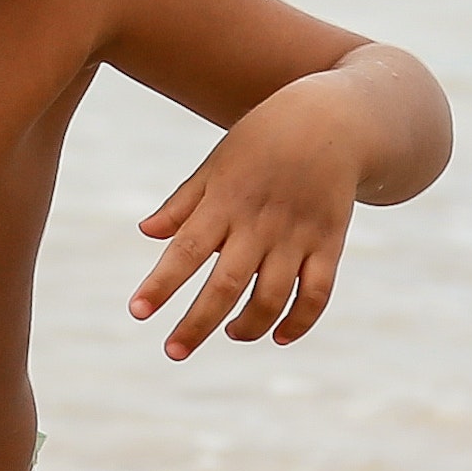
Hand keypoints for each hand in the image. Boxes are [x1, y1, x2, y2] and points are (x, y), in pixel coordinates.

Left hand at [128, 78, 363, 358]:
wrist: (333, 118)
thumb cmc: (264, 138)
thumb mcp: (217, 161)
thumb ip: (183, 201)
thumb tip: (146, 233)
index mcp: (225, 201)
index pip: (185, 250)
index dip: (161, 284)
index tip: (138, 311)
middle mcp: (259, 222)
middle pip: (225, 285)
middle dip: (196, 324)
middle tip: (172, 352)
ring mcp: (297, 235)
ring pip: (271, 298)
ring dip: (247, 326)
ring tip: (229, 334)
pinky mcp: (330, 243)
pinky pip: (316, 294)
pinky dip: (300, 322)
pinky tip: (279, 337)